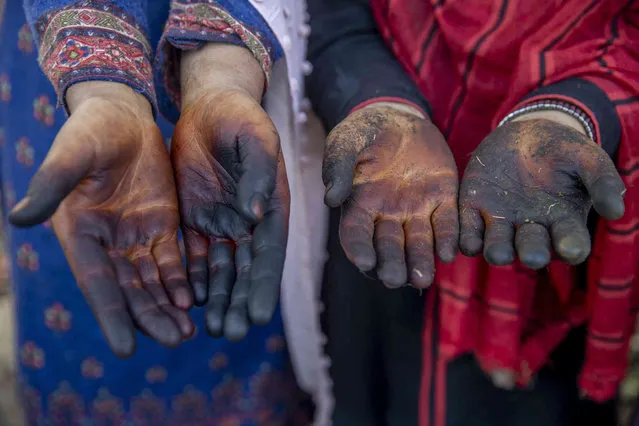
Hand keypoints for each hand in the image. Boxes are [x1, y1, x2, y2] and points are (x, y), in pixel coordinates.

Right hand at [8, 82, 193, 356]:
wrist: (123, 115)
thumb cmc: (92, 130)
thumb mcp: (73, 153)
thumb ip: (52, 184)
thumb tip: (19, 217)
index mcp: (80, 233)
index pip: (97, 283)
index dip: (110, 315)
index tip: (125, 349)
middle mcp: (107, 243)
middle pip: (130, 289)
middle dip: (150, 317)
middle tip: (175, 340)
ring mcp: (136, 236)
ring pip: (152, 281)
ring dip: (168, 306)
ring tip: (188, 331)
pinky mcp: (161, 225)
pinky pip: (172, 260)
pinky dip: (181, 280)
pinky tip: (194, 299)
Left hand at [173, 44, 289, 340]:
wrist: (210, 106)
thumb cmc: (241, 117)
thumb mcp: (255, 137)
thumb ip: (260, 173)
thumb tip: (257, 215)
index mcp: (272, 207)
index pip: (270, 254)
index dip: (264, 285)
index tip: (259, 316)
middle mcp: (249, 223)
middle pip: (244, 271)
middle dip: (239, 302)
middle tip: (231, 333)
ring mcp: (222, 223)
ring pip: (220, 270)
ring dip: (217, 299)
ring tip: (212, 329)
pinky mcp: (195, 219)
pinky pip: (194, 255)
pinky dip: (193, 278)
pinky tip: (189, 301)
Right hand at [324, 103, 458, 287]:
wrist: (398, 117)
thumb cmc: (364, 131)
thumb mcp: (345, 143)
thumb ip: (338, 168)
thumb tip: (331, 199)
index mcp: (359, 206)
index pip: (356, 235)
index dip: (359, 250)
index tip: (365, 263)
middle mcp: (387, 216)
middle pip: (389, 247)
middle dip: (392, 264)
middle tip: (395, 279)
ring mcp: (416, 210)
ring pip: (419, 243)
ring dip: (420, 261)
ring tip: (422, 278)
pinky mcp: (442, 200)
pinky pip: (447, 223)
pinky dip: (448, 238)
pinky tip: (449, 252)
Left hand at [459, 117, 624, 268]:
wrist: (524, 134)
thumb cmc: (562, 150)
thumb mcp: (587, 158)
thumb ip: (603, 181)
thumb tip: (616, 211)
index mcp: (563, 222)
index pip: (570, 242)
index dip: (571, 247)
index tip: (572, 248)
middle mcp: (532, 230)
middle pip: (532, 249)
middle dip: (532, 253)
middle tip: (532, 255)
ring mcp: (501, 223)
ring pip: (498, 247)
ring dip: (497, 252)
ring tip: (498, 253)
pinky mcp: (474, 212)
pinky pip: (469, 232)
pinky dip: (466, 239)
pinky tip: (465, 244)